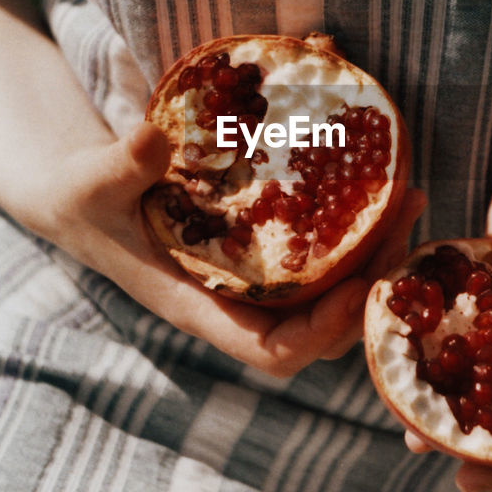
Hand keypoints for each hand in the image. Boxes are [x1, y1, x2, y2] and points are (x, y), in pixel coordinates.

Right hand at [32, 121, 426, 377]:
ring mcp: (254, 275)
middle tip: (405, 220)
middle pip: (324, 325)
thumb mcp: (92, 182)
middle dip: (372, 283)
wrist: (82, 190)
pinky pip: (323, 250)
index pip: (272, 352)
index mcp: (198, 304)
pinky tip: (379, 174)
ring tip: (409, 194)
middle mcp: (236, 299)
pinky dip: (356, 224)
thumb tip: (153, 138)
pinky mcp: (264, 242)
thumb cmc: (83, 198)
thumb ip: (119, 166)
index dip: (321, 331)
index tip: (359, 287)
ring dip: (377, 251)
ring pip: (334, 290)